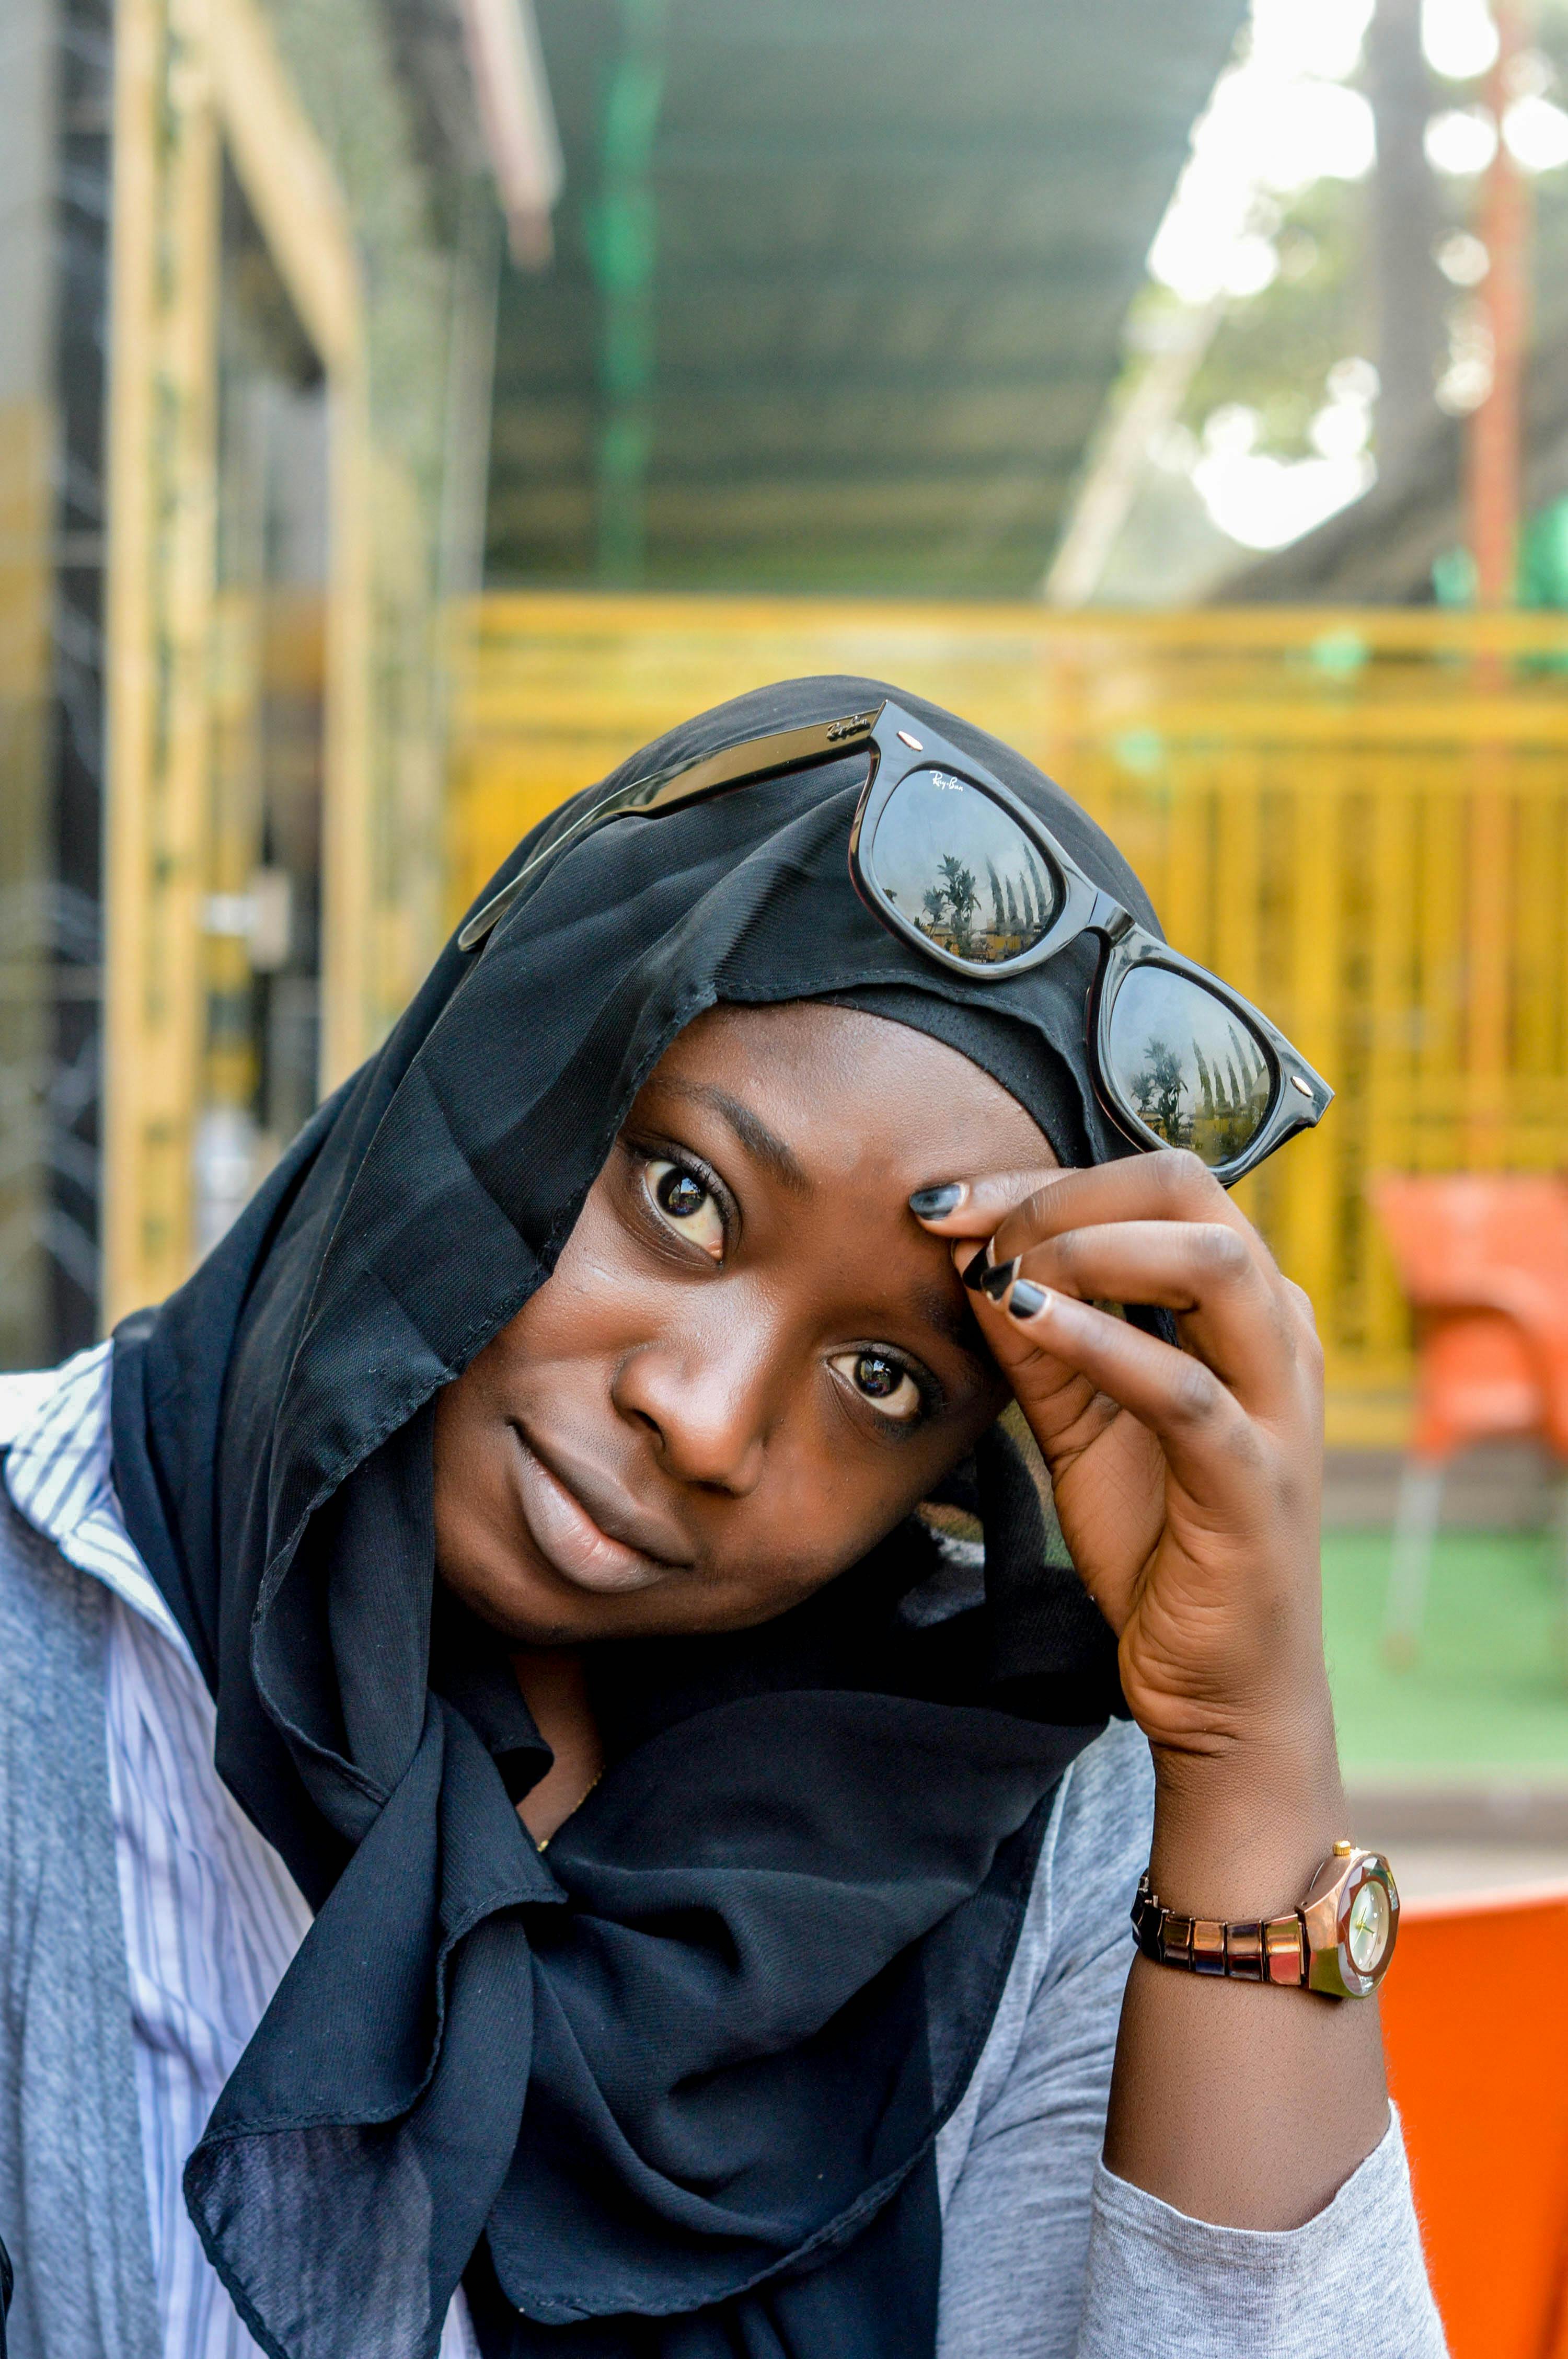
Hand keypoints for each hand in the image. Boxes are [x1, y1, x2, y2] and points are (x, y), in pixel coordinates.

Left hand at [915, 1150, 1331, 1788]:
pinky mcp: (1254, 1481)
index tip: (947, 1199)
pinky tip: (1028, 1320)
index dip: (1043, 1179)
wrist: (1219, 1688)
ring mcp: (1279, 1406)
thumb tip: (967, 1253)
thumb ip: (1035, 1341)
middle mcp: (1278, 1336)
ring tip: (1003, 1271)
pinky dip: (1101, 1340)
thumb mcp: (1079, 1424)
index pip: (1156, 1187)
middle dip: (1064, 1191)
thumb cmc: (1159, 1545)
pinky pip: (1182, 1387)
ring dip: (1088, 1247)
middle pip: (1191, 1191)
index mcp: (1246, 1308)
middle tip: (970, 1225)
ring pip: (1213, 1263)